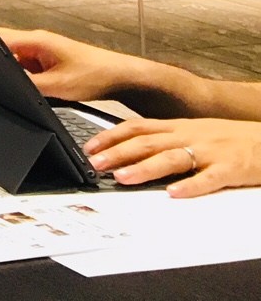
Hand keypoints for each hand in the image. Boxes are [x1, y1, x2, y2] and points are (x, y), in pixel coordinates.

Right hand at [0, 27, 149, 102]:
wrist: (120, 78)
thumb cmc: (96, 75)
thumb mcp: (57, 85)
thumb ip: (27, 85)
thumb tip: (3, 86)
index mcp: (35, 40)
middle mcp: (35, 42)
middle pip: (3, 48)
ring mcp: (40, 52)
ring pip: (13, 61)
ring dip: (14, 74)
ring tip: (32, 86)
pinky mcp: (45, 62)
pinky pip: (26, 69)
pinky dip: (26, 79)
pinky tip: (38, 89)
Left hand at [86, 117, 260, 196]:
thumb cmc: (231, 138)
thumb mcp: (194, 131)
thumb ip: (166, 138)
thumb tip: (133, 148)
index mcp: (179, 127)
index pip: (137, 128)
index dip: (111, 136)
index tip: (90, 147)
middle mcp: (189, 136)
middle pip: (147, 143)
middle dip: (118, 153)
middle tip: (95, 164)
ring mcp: (209, 152)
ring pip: (171, 158)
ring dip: (145, 168)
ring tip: (123, 177)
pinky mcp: (230, 168)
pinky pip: (208, 178)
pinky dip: (190, 186)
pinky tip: (175, 194)